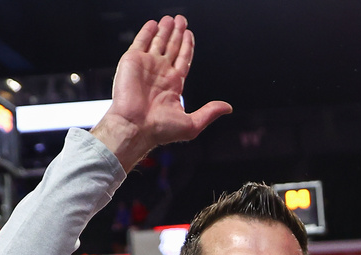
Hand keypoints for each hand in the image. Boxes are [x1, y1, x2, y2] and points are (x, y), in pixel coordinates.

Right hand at [91, 16, 231, 169]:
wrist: (135, 127)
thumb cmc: (160, 130)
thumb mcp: (192, 124)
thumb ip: (209, 113)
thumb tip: (228, 108)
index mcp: (173, 85)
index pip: (183, 60)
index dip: (187, 47)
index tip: (190, 34)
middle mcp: (160, 73)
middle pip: (171, 48)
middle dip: (177, 34)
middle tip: (181, 20)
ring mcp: (146, 66)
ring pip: (158, 42)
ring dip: (164, 30)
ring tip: (171, 19)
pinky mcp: (132, 60)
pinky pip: (141, 42)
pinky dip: (147, 32)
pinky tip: (154, 24)